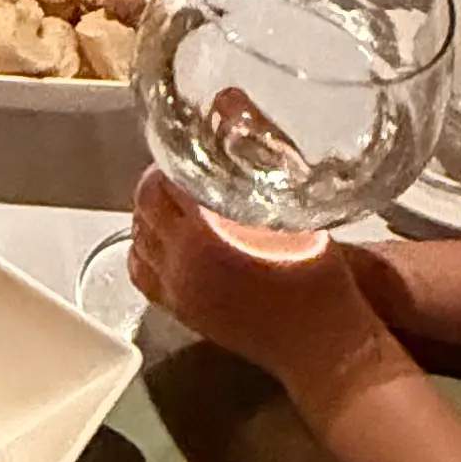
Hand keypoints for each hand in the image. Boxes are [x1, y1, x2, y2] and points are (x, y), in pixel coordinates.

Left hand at [127, 170, 401, 414]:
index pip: (162, 183)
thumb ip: (264, 166)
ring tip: (175, 204)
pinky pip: (144, 277)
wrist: (322, 346)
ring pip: (138, 241)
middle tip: (181, 175)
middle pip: (144, 207)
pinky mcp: (182, 314)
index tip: (188, 151)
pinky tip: (166, 243)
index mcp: (205, 235)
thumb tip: (235, 115)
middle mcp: (181, 263)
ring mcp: (178, 291)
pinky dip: (145, 253)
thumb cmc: (319, 281)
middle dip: (157, 184)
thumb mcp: (295, 214)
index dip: (171, 161)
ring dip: (149, 216)